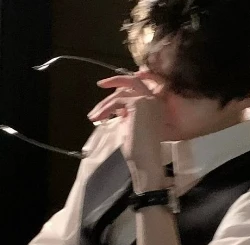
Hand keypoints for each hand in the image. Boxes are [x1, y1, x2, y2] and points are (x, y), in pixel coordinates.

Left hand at [88, 74, 168, 191]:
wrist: (146, 160)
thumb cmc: (140, 149)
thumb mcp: (133, 126)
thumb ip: (128, 113)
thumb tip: (117, 108)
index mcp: (156, 105)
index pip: (139, 88)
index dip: (124, 87)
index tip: (109, 92)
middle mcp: (155, 99)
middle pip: (133, 81)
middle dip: (116, 80)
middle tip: (100, 84)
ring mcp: (148, 100)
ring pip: (121, 93)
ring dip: (104, 104)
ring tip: (93, 116)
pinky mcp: (139, 103)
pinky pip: (117, 101)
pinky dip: (105, 109)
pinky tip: (98, 118)